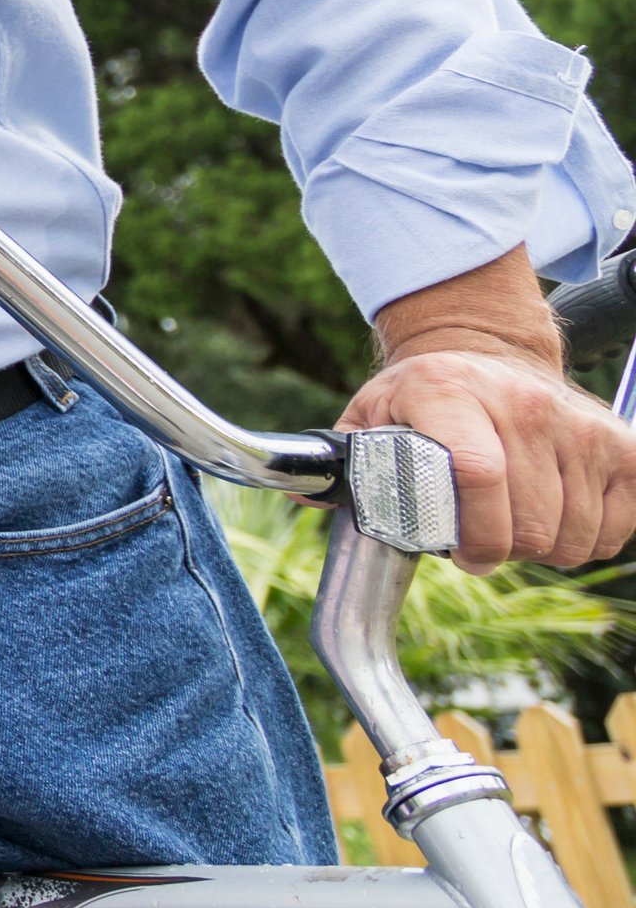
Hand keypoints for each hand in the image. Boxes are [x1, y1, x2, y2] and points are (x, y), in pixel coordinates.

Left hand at [340, 248, 635, 571]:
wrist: (488, 352)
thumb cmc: (423, 396)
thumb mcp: (371, 413)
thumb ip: (341, 459)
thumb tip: (303, 499)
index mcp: (448, 394)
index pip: (477, 474)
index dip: (473, 532)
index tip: (460, 554)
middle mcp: (522, 404)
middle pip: (528, 522)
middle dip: (500, 550)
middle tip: (478, 539)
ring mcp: (579, 425)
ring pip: (574, 536)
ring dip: (542, 547)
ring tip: (510, 518)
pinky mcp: (622, 446)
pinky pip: (616, 529)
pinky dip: (587, 538)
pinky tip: (553, 511)